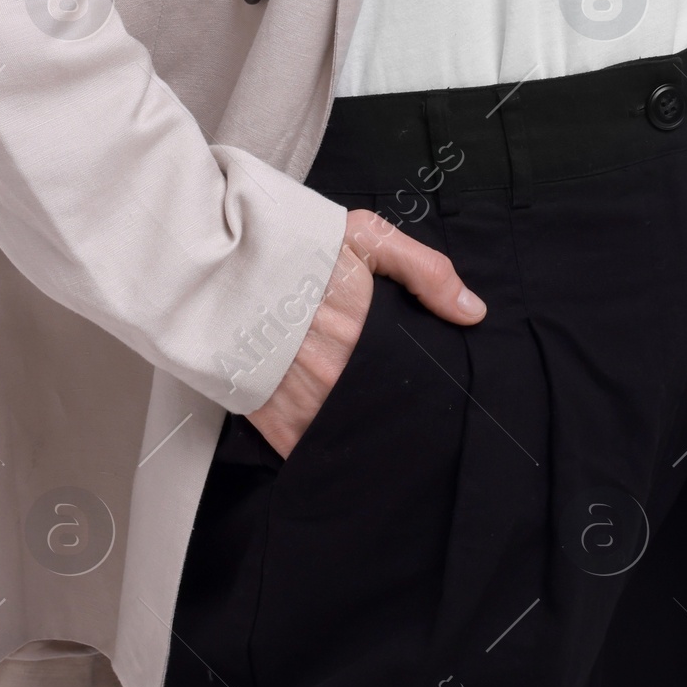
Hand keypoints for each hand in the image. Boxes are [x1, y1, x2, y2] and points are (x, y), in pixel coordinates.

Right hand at [247, 207, 485, 458]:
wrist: (214, 268)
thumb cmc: (290, 247)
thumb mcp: (365, 237)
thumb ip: (426, 271)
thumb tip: (473, 312)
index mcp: (371, 333)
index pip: (418, 377)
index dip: (428, 382)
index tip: (430, 383)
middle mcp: (344, 376)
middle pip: (388, 408)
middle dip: (394, 404)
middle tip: (399, 398)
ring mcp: (309, 404)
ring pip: (354, 432)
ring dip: (360, 426)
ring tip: (360, 411)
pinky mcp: (276, 424)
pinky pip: (312, 450)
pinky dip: (322, 443)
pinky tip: (328, 428)